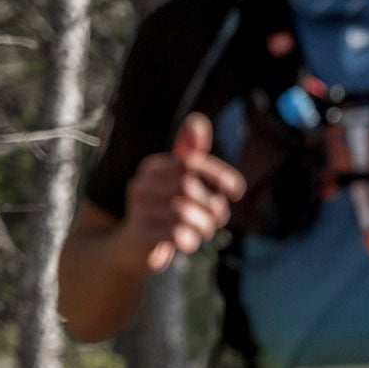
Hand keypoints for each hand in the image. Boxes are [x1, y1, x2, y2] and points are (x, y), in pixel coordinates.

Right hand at [122, 113, 245, 271]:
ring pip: (185, 213)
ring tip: (204, 231)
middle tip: (217, 219)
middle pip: (189, 188)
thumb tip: (198, 121)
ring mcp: (137, 207)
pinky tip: (188, 240)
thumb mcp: (178, 181)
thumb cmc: (165, 210)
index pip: (190, 161)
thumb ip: (191, 155)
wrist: (131, 246)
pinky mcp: (139, 232)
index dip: (218, 174)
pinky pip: (177, 234)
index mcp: (153, 166)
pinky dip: (191, 239)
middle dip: (213, 206)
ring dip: (205, 226)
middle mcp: (141, 183)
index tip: (236, 191)